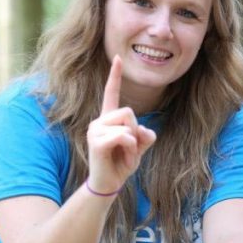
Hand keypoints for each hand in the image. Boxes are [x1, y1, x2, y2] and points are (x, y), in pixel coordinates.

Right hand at [86, 55, 156, 192]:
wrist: (108, 184)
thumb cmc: (121, 164)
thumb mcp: (139, 148)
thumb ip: (145, 136)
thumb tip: (146, 131)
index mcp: (109, 119)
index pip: (111, 93)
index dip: (115, 76)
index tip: (118, 57)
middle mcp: (99, 121)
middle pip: (129, 112)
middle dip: (136, 131)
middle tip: (130, 149)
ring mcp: (95, 131)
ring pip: (128, 125)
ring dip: (133, 144)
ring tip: (125, 156)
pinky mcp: (96, 142)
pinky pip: (123, 137)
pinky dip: (130, 149)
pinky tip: (123, 160)